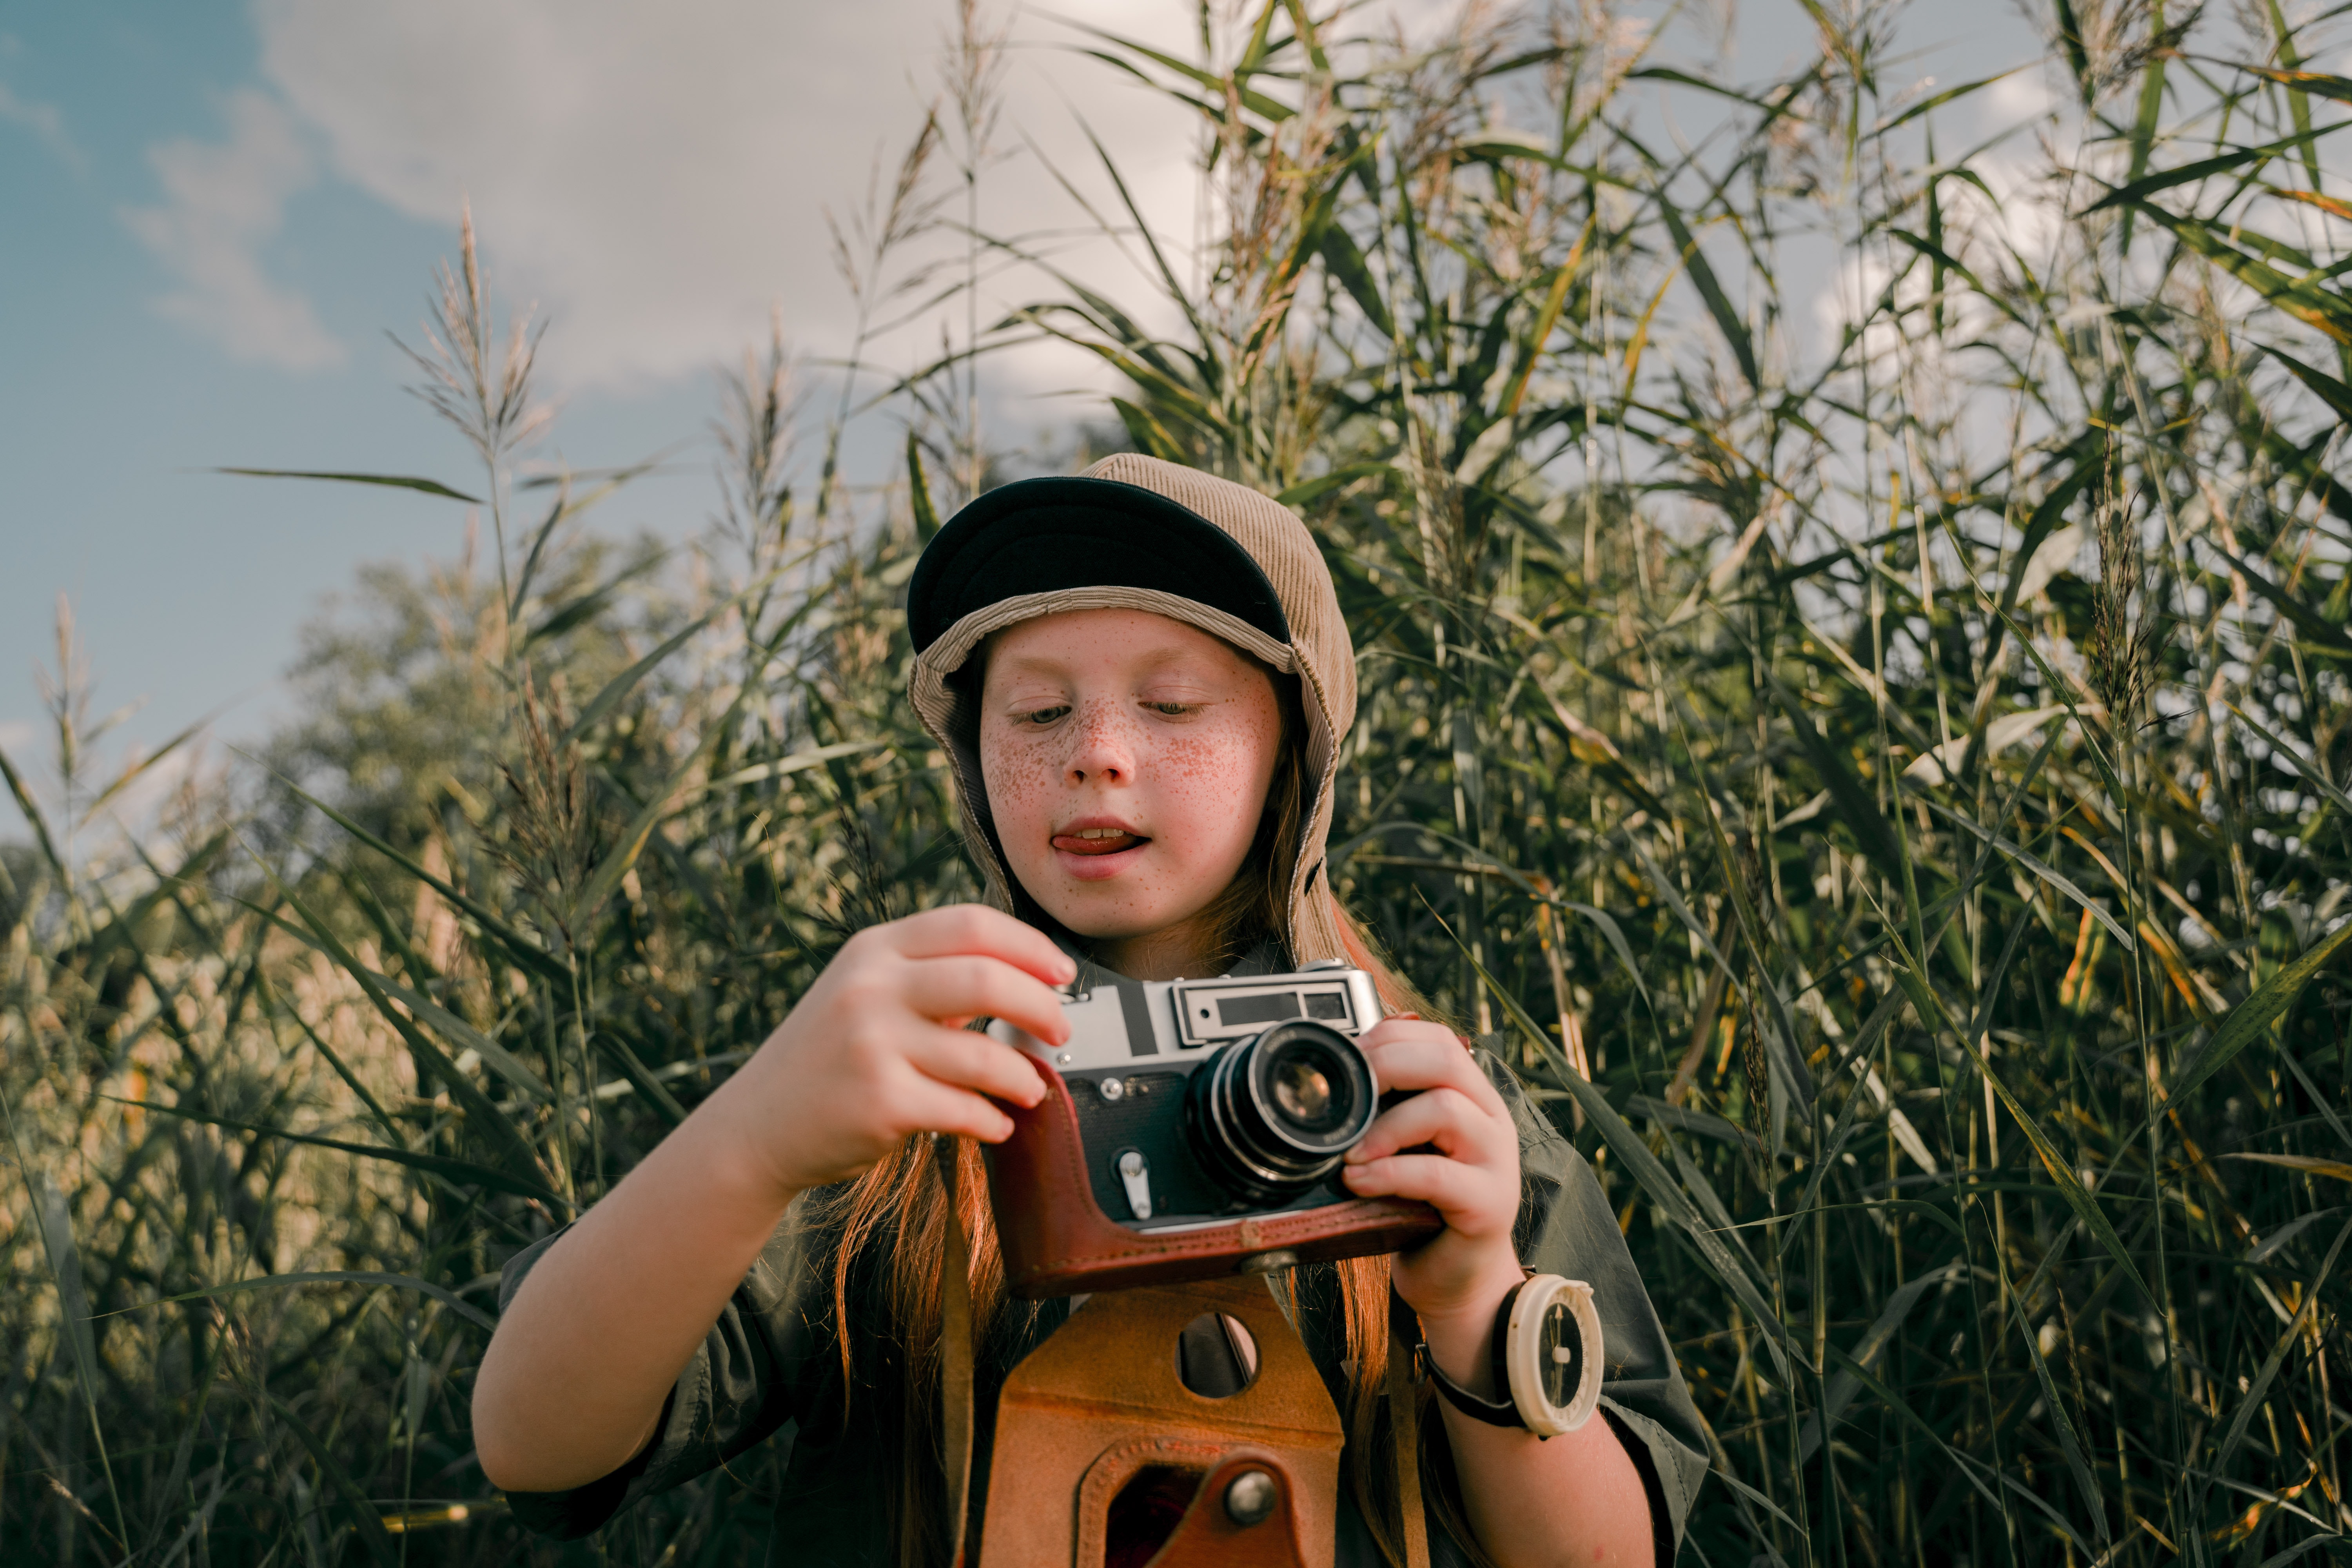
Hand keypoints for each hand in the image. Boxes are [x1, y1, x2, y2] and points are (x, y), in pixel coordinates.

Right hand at [704, 905, 1071, 1200]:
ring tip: (1029, 1088)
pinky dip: (993, 1121)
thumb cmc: (826, 1058)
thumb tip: (1026, 977)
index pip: (971, 925)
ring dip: (1023, 1077)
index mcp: (874, 950)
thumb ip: (931, 975)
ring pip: (985, 1055)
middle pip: (988, 979)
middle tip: (1059, 1031)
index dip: (1031, 946)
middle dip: (1042, 1008)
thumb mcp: (865, 993)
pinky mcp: (879, 1102)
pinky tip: (994, 1124)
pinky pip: (965, 1109)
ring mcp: (871, 1045)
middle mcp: (870, 988)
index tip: (1063, 974)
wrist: (757, 1125)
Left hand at [1340, 1020, 1525, 1326]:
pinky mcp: (1489, 1203)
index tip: (1346, 1063)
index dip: (1387, 1039)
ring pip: (1444, 1108)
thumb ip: (1387, 1112)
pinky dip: (1388, 1173)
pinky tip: (1358, 1182)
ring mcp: (1496, 1160)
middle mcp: (1491, 1118)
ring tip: (1349, 1154)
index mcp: (1472, 1097)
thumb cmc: (1423, 1210)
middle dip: (1385, 1067)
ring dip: (1384, 1126)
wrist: (1459, 1279)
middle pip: (1446, 1060)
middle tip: (1344, 1098)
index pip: (1437, 1040)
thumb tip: (1333, 1079)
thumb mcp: (1404, 1150)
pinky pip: (1436, 1173)